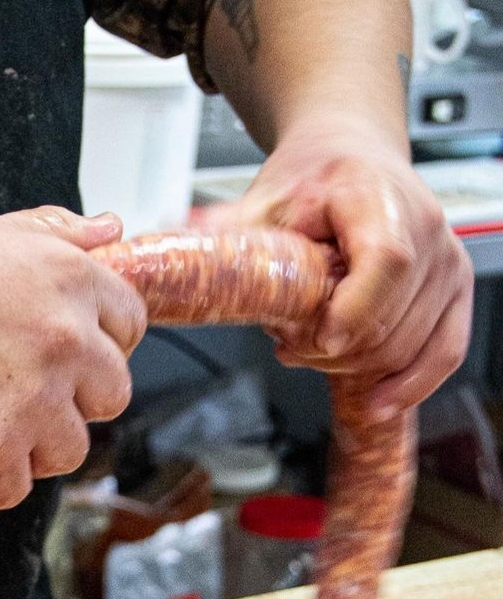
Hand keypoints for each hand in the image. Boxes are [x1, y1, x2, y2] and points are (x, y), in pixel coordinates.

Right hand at [0, 206, 147, 509]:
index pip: (128, 328)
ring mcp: (32, 406)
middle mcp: (65, 343)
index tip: (64, 363)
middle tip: (10, 396)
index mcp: (69, 282)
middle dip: (68, 403)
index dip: (97, 349)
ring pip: (65, 452)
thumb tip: (110, 230)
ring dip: (26, 447)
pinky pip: (10, 490)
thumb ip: (54, 239)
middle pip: (109, 399)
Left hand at [213, 119, 473, 422]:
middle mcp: (425, 225)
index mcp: (376, 195)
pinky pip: (444, 353)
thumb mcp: (260, 202)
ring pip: (409, 345)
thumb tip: (178, 244)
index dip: (355, 309)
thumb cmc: (312, 181)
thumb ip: (225, 232)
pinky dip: (408, 385)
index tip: (318, 338)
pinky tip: (373, 403)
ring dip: (354, 365)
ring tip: (313, 344)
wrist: (349, 160)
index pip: (387, 261)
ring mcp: (446, 260)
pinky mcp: (455, 291)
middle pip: (393, 318)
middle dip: (334, 349)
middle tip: (289, 342)